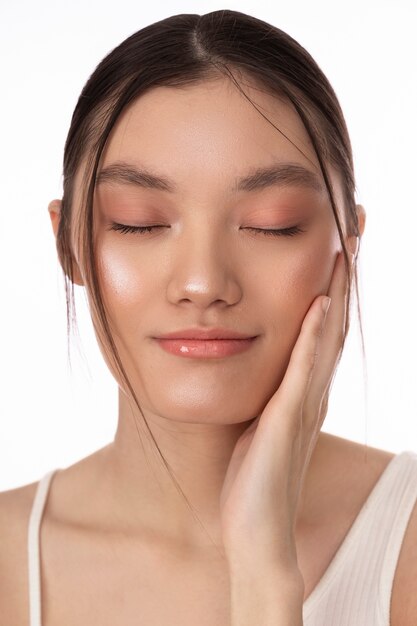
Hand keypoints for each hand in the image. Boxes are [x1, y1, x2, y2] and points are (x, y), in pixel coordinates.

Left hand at [219, 250, 353, 570]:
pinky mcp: (287, 420)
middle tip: (356, 227)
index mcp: (303, 390)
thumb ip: (262, 395)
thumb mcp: (256, 426)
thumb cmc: (251, 481)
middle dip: (345, 272)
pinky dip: (313, 336)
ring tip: (347, 248)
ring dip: (337, 291)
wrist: (256, 534)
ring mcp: (304, 405)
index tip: (339, 243)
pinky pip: (302, 370)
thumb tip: (250, 369)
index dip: (333, 284)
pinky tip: (318, 303)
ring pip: (327, 337)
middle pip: (335, 320)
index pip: (323, 326)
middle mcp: (312, 392)